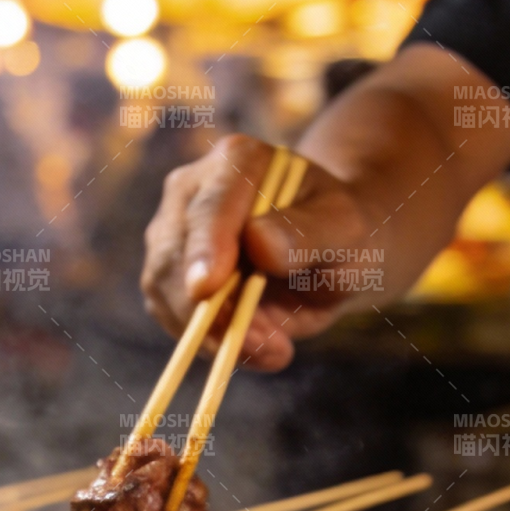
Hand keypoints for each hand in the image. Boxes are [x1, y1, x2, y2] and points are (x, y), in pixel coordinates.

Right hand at [140, 134, 380, 372]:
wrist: (329, 253)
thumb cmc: (340, 233)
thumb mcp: (344, 230)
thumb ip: (305, 233)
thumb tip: (257, 242)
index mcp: (237, 161)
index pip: (210, 208)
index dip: (204, 249)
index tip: (207, 289)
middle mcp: (192, 191)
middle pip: (174, 255)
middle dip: (213, 311)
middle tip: (272, 347)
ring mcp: (172, 234)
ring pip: (165, 291)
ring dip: (214, 334)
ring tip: (276, 349)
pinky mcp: (168, 277)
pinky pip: (172, 318)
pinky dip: (210, 343)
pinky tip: (257, 348)